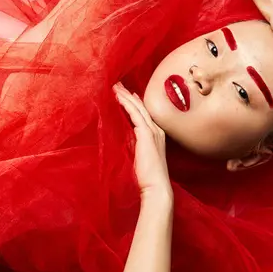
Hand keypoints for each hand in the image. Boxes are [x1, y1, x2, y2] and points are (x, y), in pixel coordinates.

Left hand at [113, 83, 171, 199]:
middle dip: (129, 95)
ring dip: (126, 96)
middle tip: (118, 85)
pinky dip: (126, 104)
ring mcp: (153, 131)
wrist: (156, 186)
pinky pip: (135, 114)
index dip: (136, 103)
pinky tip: (118, 98)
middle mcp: (157, 130)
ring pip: (138, 107)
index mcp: (156, 135)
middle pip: (141, 107)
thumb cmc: (147, 176)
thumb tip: (127, 136)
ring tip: (116, 87)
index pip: (145, 114)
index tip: (127, 94)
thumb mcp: (140, 156)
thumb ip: (135, 144)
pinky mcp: (146, 134)